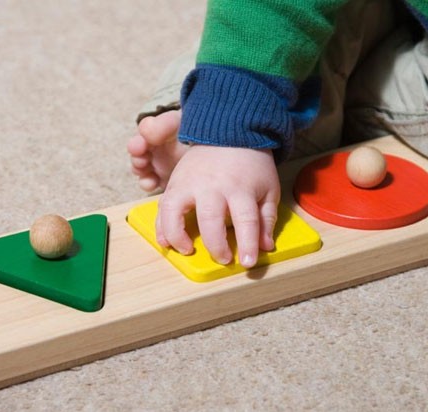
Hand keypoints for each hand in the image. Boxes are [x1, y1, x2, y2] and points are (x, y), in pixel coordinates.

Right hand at [156, 145, 279, 267]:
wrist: (228, 133)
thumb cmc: (251, 165)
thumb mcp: (267, 189)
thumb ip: (266, 219)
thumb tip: (265, 246)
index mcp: (240, 188)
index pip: (246, 220)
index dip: (247, 244)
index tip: (248, 262)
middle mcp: (213, 186)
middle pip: (210, 219)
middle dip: (216, 245)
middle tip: (223, 259)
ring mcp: (190, 183)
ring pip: (175, 211)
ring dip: (178, 235)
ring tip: (187, 250)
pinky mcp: (175, 182)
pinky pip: (162, 206)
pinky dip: (160, 226)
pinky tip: (165, 241)